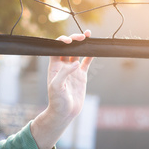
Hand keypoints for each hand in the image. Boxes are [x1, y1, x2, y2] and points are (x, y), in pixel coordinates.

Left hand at [30, 29, 92, 148]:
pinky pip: (86, 61)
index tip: (69, 41)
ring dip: (82, 43)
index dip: (62, 41)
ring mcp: (72, 69)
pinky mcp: (81, 75)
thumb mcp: (56, 87)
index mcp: (54, 66)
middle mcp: (63, 65)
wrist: (65, 113)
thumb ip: (64, 73)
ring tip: (88, 35)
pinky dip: (90, 55)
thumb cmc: (56, 101)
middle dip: (74, 39)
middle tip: (81, 36)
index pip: (56, 48)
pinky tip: (94, 48)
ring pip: (77, 52)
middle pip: (68, 47)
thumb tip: (75, 63)